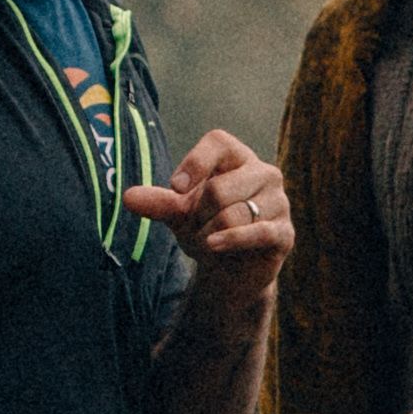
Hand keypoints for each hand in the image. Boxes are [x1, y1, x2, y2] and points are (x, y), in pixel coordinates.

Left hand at [123, 129, 290, 287]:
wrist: (230, 272)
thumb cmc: (207, 229)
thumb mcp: (179, 214)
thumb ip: (159, 203)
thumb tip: (128, 198)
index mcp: (239, 158)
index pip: (218, 142)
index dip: (194, 163)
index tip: (175, 188)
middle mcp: (265, 174)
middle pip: (219, 188)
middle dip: (197, 215)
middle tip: (196, 227)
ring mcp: (279, 203)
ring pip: (232, 215)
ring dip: (208, 234)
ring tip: (207, 241)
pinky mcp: (284, 233)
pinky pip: (255, 232)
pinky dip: (228, 241)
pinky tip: (212, 246)